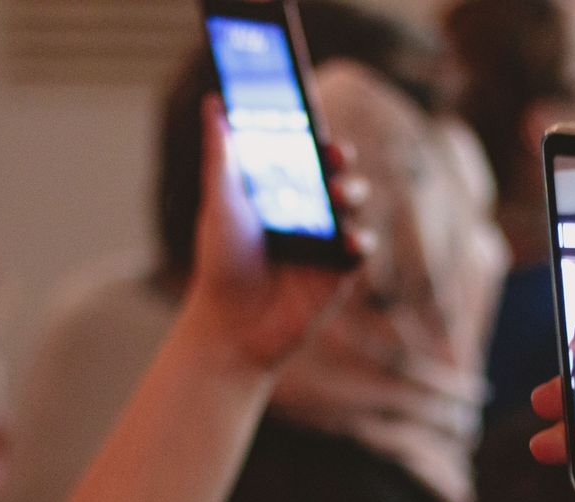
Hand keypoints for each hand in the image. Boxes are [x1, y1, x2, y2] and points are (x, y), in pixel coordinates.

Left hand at [178, 96, 366, 370]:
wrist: (232, 326)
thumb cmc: (221, 263)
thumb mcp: (219, 203)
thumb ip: (221, 154)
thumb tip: (213, 102)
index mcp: (280, 189)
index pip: (305, 150)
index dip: (315, 131)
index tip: (316, 116)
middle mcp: (308, 210)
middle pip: (335, 171)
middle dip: (340, 158)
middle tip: (335, 153)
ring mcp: (327, 241)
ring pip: (353, 204)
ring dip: (352, 192)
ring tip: (339, 193)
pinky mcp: (340, 273)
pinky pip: (361, 248)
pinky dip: (359, 239)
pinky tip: (348, 239)